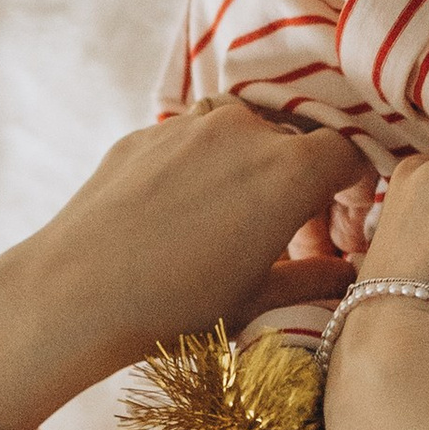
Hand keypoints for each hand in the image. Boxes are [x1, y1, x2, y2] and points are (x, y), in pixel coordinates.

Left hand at [0, 107, 364, 429]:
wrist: (76, 292)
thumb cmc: (175, 305)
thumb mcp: (257, 299)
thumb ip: (314, 278)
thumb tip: (349, 271)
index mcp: (290, 170)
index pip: (349, 153)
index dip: (352, 187)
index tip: (340, 222)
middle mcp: (245, 130)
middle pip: (295, 140)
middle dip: (301, 179)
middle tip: (287, 233)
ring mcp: (191, 124)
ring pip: (242, 130)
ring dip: (250, 163)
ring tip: (231, 218)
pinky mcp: (145, 132)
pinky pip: (192, 137)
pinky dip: (202, 164)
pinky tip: (180, 213)